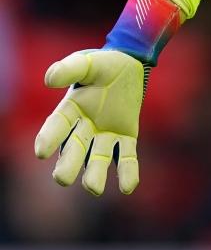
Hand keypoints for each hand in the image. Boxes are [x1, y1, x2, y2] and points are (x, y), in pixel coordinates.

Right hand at [34, 49, 144, 195]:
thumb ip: (70, 68)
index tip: (41, 152)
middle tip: (62, 178)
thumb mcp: (88, 62)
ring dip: (95, 175)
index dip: (49, 138)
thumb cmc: (103, 65)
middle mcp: (84, 128)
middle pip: (74, 151)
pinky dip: (127, 173)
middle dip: (67, 165)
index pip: (57, 126)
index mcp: (70, 109)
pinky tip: (129, 186)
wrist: (130, 64)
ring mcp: (105, 135)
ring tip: (94, 188)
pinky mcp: (125, 138)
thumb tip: (49, 79)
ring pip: (98, 160)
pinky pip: (126, 158)